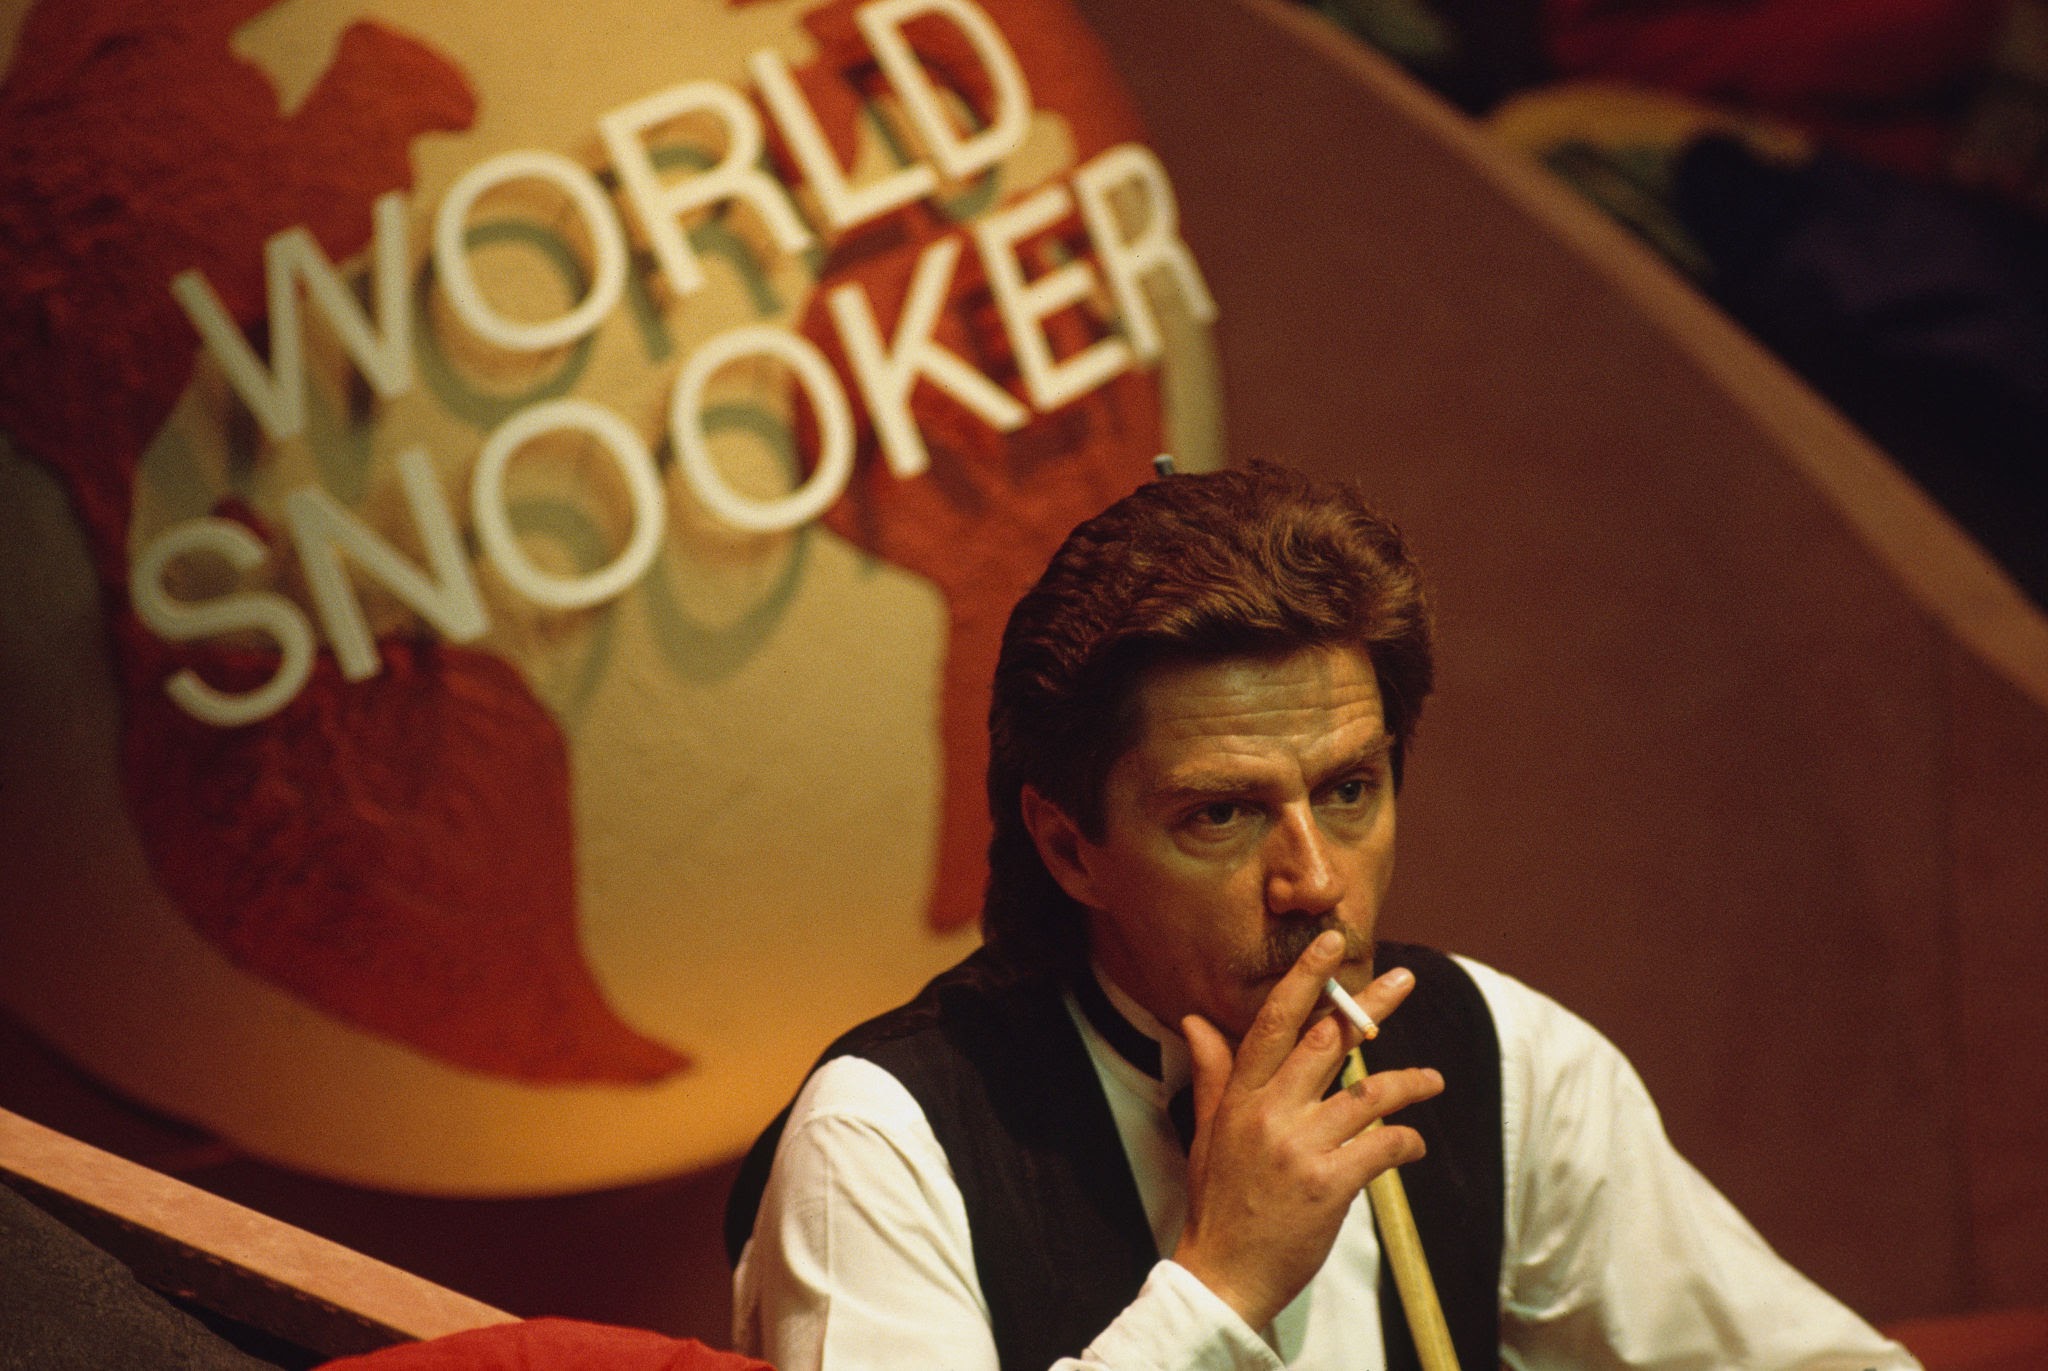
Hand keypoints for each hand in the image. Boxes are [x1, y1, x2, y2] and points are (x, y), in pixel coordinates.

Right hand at [1170, 929, 1443, 1329]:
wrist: (1224, 1274)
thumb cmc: (1218, 1202)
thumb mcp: (1207, 1132)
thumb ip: (1213, 1073)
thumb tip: (1196, 1020)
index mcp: (1240, 1097)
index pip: (1272, 1022)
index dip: (1304, 980)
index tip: (1330, 943)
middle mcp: (1269, 1113)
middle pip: (1327, 1042)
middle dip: (1370, 1006)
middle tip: (1404, 978)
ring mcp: (1299, 1148)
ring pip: (1368, 1094)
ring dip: (1409, 1083)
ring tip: (1434, 1080)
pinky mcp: (1329, 1184)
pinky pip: (1383, 1147)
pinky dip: (1406, 1142)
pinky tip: (1414, 1144)